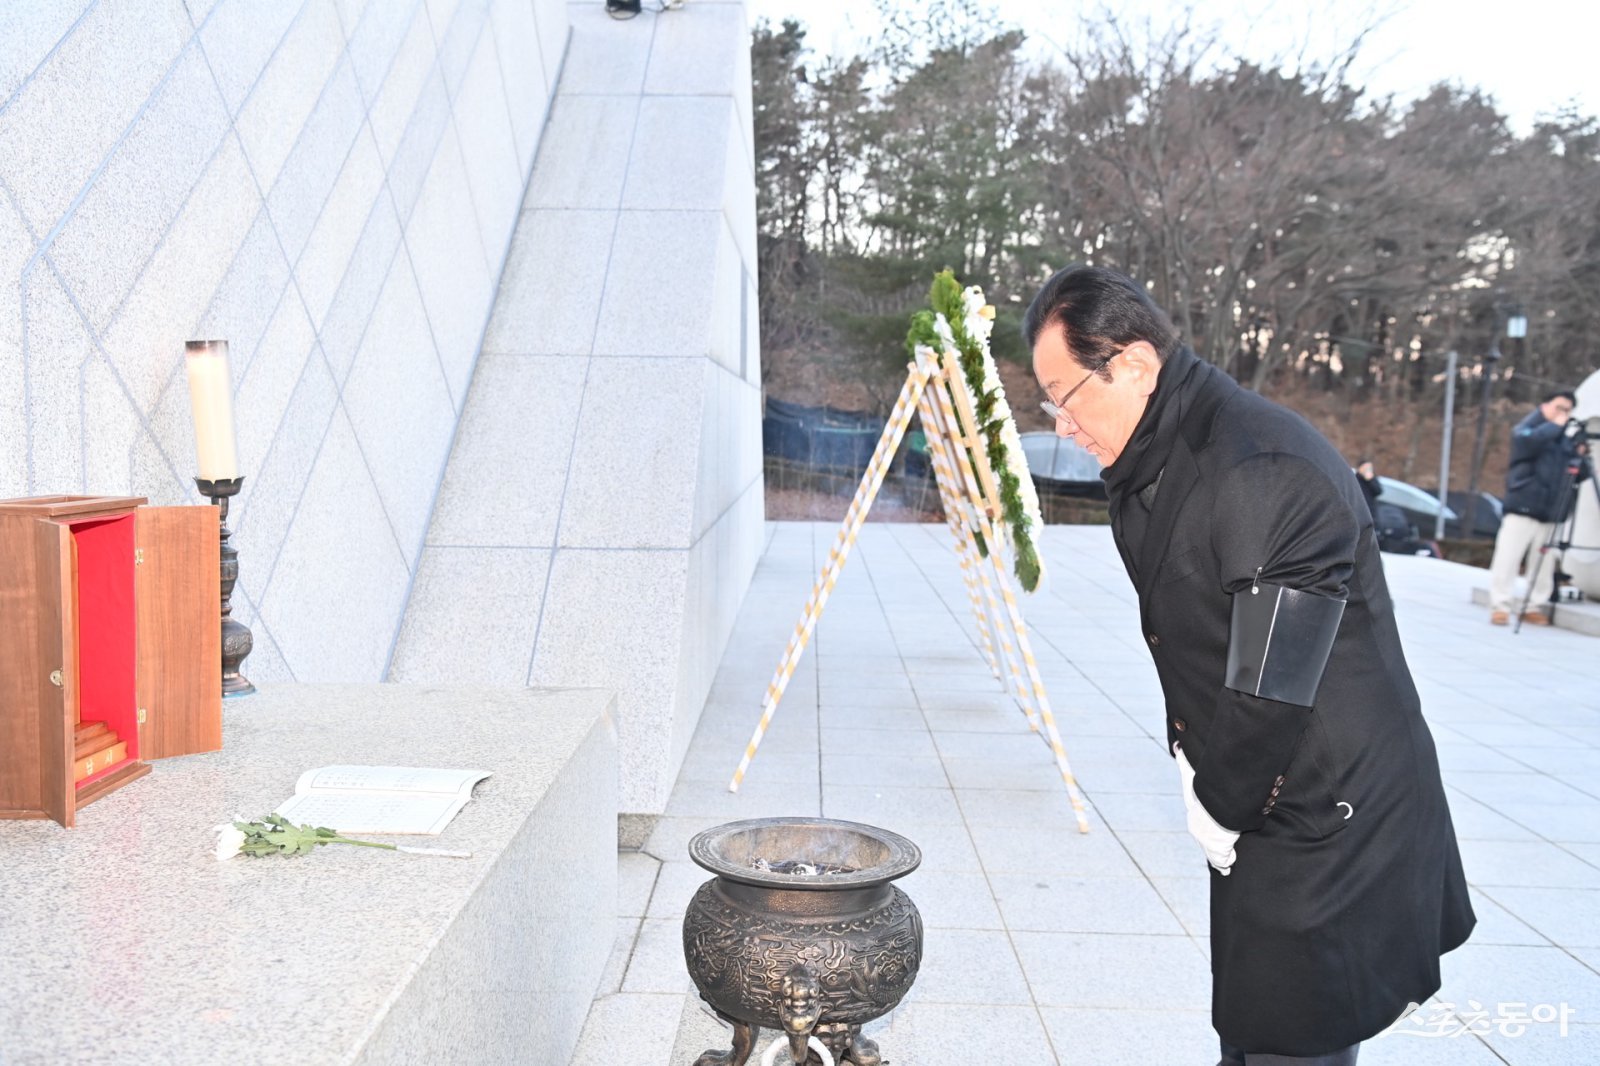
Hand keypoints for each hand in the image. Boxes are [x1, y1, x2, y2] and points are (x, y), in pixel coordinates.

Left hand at [1173, 742, 1239, 875]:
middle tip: (1219, 846)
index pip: (1198, 824)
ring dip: (1220, 856)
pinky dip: (1226, 864)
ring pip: (1213, 853)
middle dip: (1212, 844)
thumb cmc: (1206, 791)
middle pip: (1205, 840)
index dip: (1204, 827)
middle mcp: (1198, 832)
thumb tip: (1176, 746)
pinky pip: (1222, 862)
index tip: (1208, 829)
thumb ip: (1185, 761)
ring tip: (1226, 862)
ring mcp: (1207, 844)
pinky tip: (1228, 868)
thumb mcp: (1192, 775)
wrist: (1216, 806)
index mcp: (1194, 816)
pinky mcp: (1218, 852)